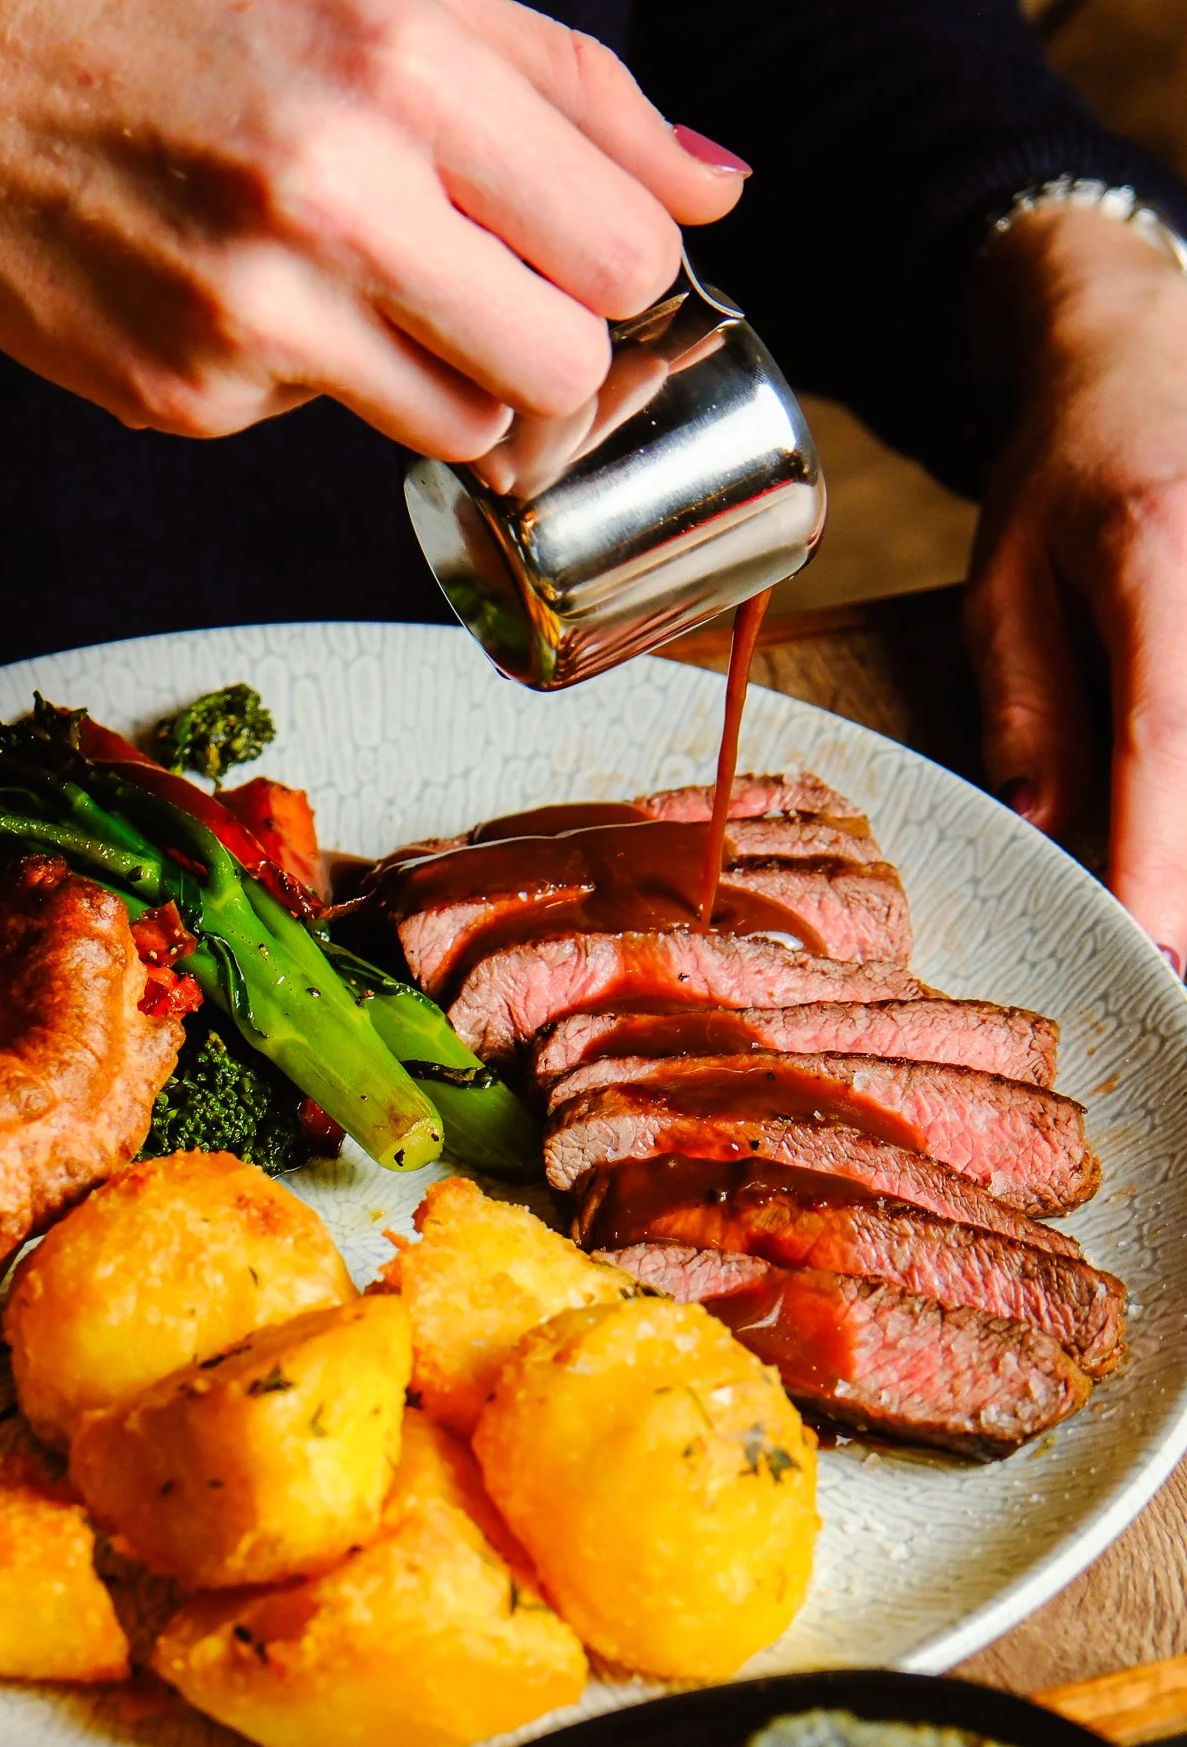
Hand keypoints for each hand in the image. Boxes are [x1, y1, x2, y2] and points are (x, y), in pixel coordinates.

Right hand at [0, 0, 746, 461]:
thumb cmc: (173, 14)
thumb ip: (561, 85)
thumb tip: (719, 185)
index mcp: (409, 52)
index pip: (631, 239)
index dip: (619, 268)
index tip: (573, 261)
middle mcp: (342, 181)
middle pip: (569, 359)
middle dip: (550, 348)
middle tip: (487, 304)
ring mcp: (261, 304)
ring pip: (467, 426)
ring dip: (442, 381)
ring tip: (357, 294)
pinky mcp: (193, 392)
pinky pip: (328, 429)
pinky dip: (308, 380)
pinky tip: (237, 298)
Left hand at [966, 203, 1186, 966]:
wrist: (1146, 351)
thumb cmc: (1067, 474)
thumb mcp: (1004, 585)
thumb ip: (1026, 706)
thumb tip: (1043, 833)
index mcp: (1154, 553)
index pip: (1163, 735)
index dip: (1161, 854)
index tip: (1149, 946)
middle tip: (1163, 966)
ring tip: (1164, 915)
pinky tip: (1172, 845)